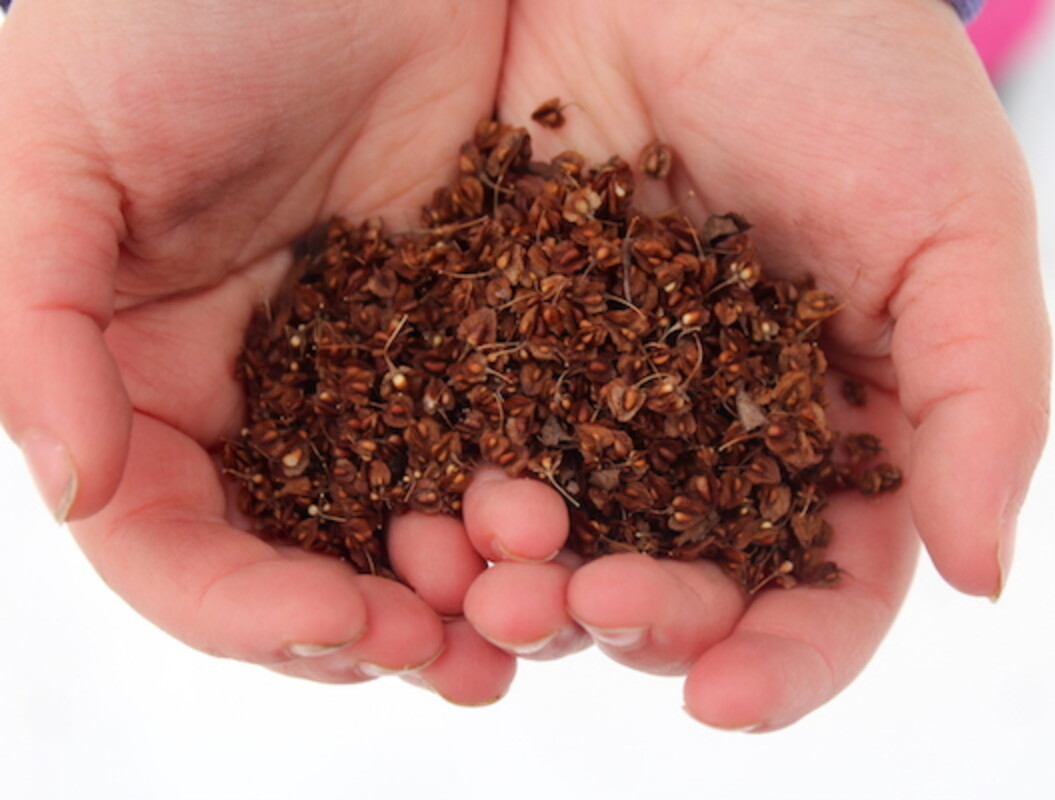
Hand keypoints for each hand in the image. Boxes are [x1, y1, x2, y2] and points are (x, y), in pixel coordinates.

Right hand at [0, 0, 553, 701]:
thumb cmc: (158, 7)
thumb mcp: (52, 154)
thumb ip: (36, 325)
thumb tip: (72, 483)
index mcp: (132, 375)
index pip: (171, 544)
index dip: (246, 607)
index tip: (343, 626)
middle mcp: (245, 391)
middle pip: (297, 559)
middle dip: (368, 626)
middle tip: (456, 659)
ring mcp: (358, 363)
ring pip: (400, 517)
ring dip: (458, 587)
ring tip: (523, 622)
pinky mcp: (460, 321)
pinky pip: (486, 431)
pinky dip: (519, 492)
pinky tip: (568, 531)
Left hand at [460, 0, 1049, 730]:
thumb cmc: (851, 71)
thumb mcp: (953, 224)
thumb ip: (983, 401)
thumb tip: (986, 576)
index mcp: (835, 429)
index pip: (823, 589)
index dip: (782, 659)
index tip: (719, 696)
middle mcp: (715, 433)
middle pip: (685, 580)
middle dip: (640, 619)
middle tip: (589, 612)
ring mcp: (604, 393)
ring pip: (569, 535)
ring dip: (530, 586)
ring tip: (492, 587)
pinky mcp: (503, 339)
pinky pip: (470, 442)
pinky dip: (450, 499)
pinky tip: (425, 519)